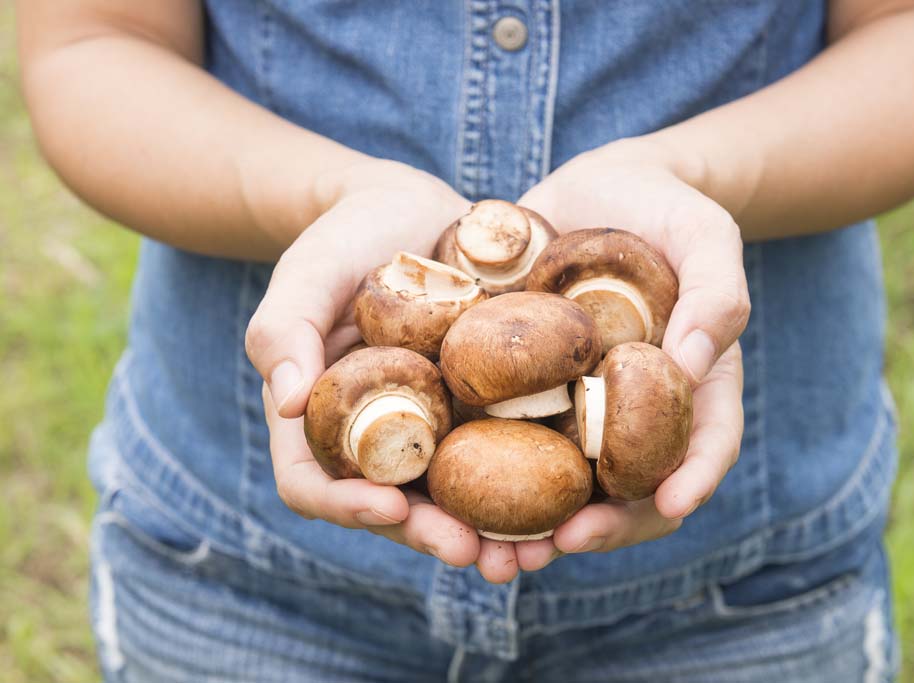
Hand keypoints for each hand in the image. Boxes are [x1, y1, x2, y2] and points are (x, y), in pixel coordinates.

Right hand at [245, 160, 520, 582]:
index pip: (315, 483)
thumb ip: (284, 327)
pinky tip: (569, 496)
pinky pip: (504, 453)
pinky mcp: (482, 408)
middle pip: (394, 508)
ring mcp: (431, 427)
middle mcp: (376, 437)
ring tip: (534, 550)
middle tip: (479, 555)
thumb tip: (282, 401)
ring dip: (490, 530)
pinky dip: (529, 480)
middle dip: (433, 536)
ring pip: (455, 495)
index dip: (345, 508)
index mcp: (320, 419)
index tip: (389, 508)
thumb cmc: (345, 237)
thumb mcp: (308, 271)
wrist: (412, 209)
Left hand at [514, 138, 749, 568]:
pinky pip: (504, 440)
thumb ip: (718, 291)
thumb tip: (694, 363)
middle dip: (596, 528)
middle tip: (558, 545)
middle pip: (625, 489)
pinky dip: (482, 475)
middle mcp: (632, 411)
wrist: (593, 187)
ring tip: (494, 554)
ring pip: (559, 483)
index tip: (666, 506)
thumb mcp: (705, 234)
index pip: (703, 447)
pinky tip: (445, 495)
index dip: (690, 482)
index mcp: (690, 388)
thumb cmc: (663, 208)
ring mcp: (576, 405)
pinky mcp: (523, 389)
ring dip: (529, 526)